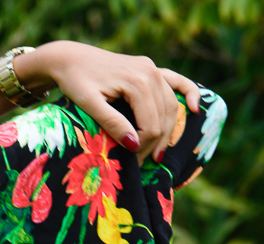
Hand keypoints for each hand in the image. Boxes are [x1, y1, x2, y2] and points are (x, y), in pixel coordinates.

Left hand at [25, 41, 200, 162]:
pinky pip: (176, 81)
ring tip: (157, 154)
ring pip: (170, 106)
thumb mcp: (88, 104)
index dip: (143, 147)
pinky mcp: (150, 68)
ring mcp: (152, 68)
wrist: (70, 59)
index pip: (151, 124)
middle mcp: (150, 72)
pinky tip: (194, 108)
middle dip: (154, 143)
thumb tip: (134, 144)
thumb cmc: (75, 82)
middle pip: (163, 117)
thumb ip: (112, 123)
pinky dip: (188, 93)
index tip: (130, 161)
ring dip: (167, 130)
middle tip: (142, 164)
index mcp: (137, 82)